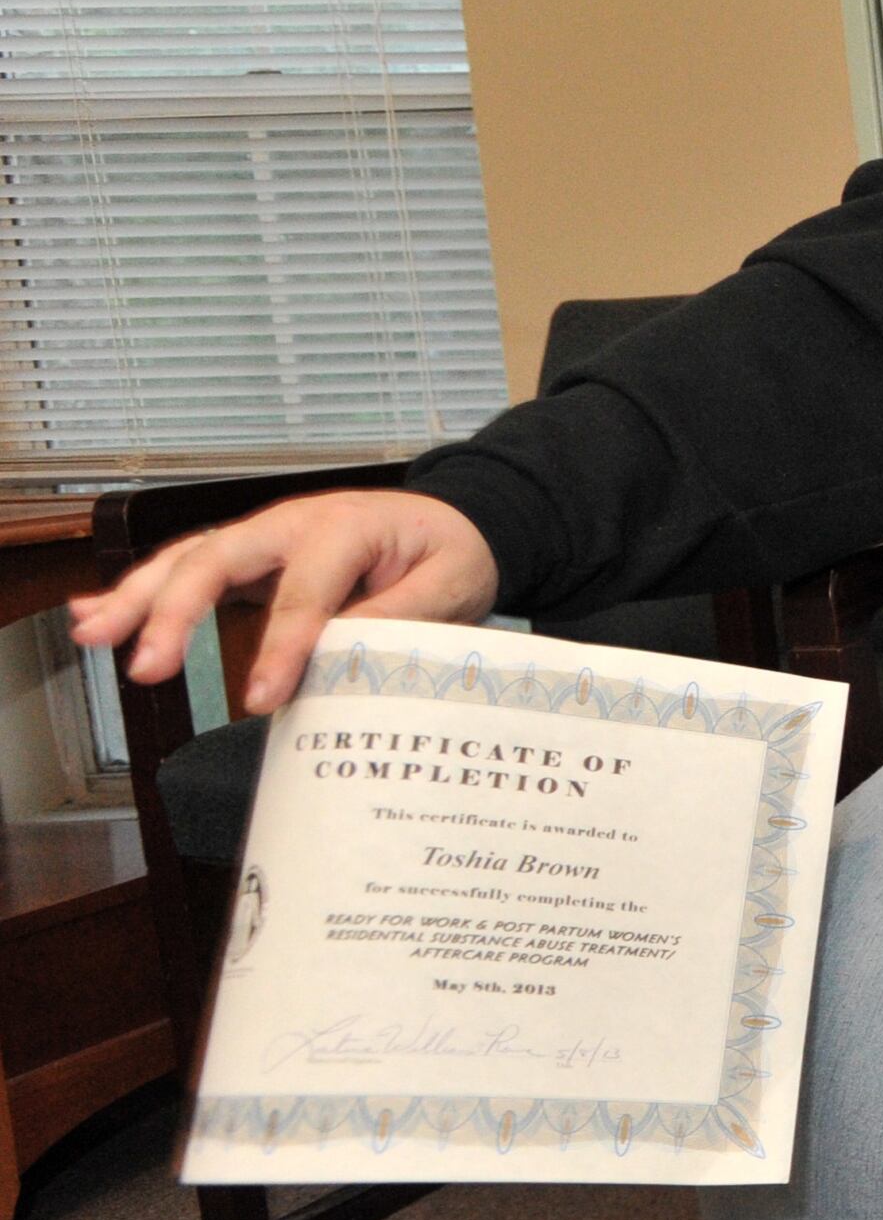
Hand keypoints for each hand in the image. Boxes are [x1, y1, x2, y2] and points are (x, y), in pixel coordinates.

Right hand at [67, 490, 499, 714]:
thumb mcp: (453, 582)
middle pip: (218, 559)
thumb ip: (403, 615)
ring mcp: (266, 537)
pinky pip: (190, 568)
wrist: (454, 522)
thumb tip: (351, 652)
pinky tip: (96, 614)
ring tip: (91, 635)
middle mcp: (294, 524)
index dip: (280, 648)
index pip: (304, 593)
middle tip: (146, 666)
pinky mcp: (252, 559)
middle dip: (174, 612)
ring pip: (189, 559)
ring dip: (136, 597)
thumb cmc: (451, 552)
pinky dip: (143, 590)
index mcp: (347, 527)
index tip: (262, 698)